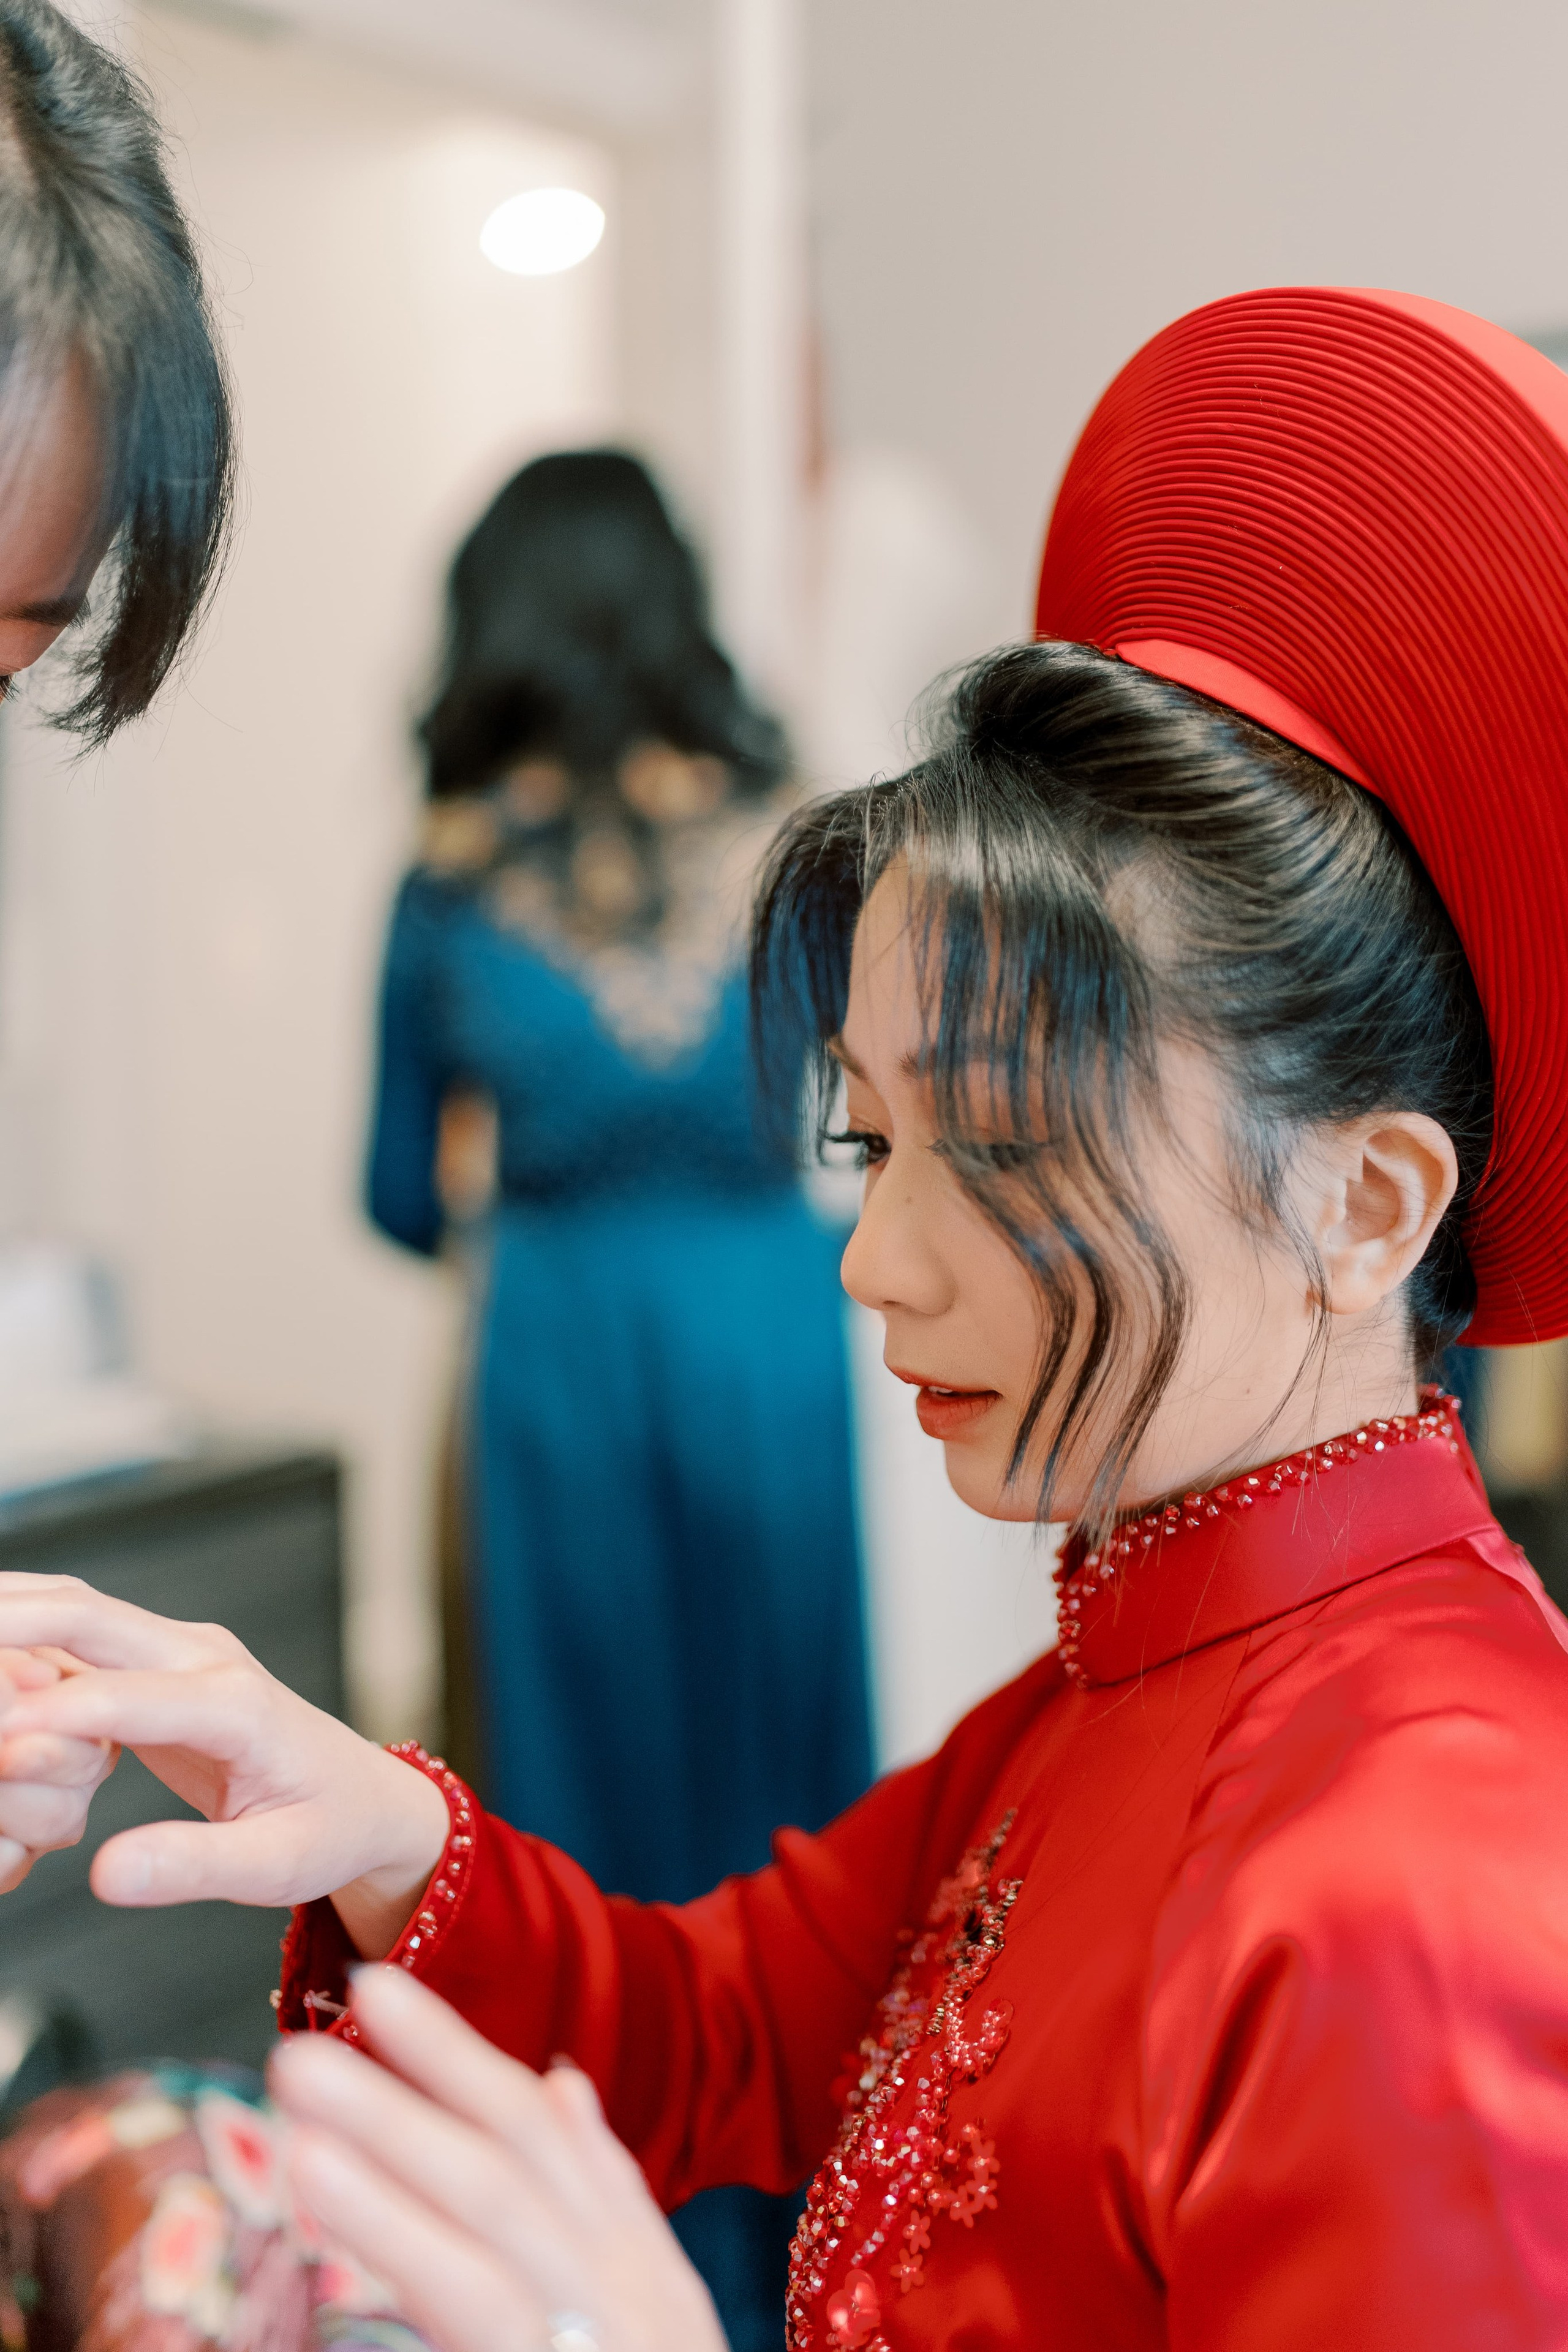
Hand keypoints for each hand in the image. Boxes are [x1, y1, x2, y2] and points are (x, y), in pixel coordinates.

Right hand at [0, 1573, 449, 1952]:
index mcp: (238, 1706)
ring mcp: (182, 1650)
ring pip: (76, 1609)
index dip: (50, 1713)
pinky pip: (80, 1632)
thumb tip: (107, 1875)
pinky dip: (23, 1631)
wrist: (365, 1795)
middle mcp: (207, 1659)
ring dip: (9, 1614)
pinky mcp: (160, 1660)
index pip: (126, 1697)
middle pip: (87, 1617)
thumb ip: (194, 1868)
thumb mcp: (277, 1868)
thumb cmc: (328, 1830)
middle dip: (6, 1623)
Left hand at [272, 1968, 728, 2351]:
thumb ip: (606, 2193)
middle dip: (411, 2079)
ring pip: (487, 2219)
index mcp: (639, 2263)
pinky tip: (328, 2196)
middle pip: (511, 2160)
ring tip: (295, 2087)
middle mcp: (625, 2288)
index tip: (379, 1983)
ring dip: (389, 2142)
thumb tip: (562, 2083)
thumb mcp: (652, 2301)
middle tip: (311, 2022)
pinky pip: (469, 2304)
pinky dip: (399, 2238)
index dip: (459, 2052)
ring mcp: (593, 2335)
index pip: (545, 2129)